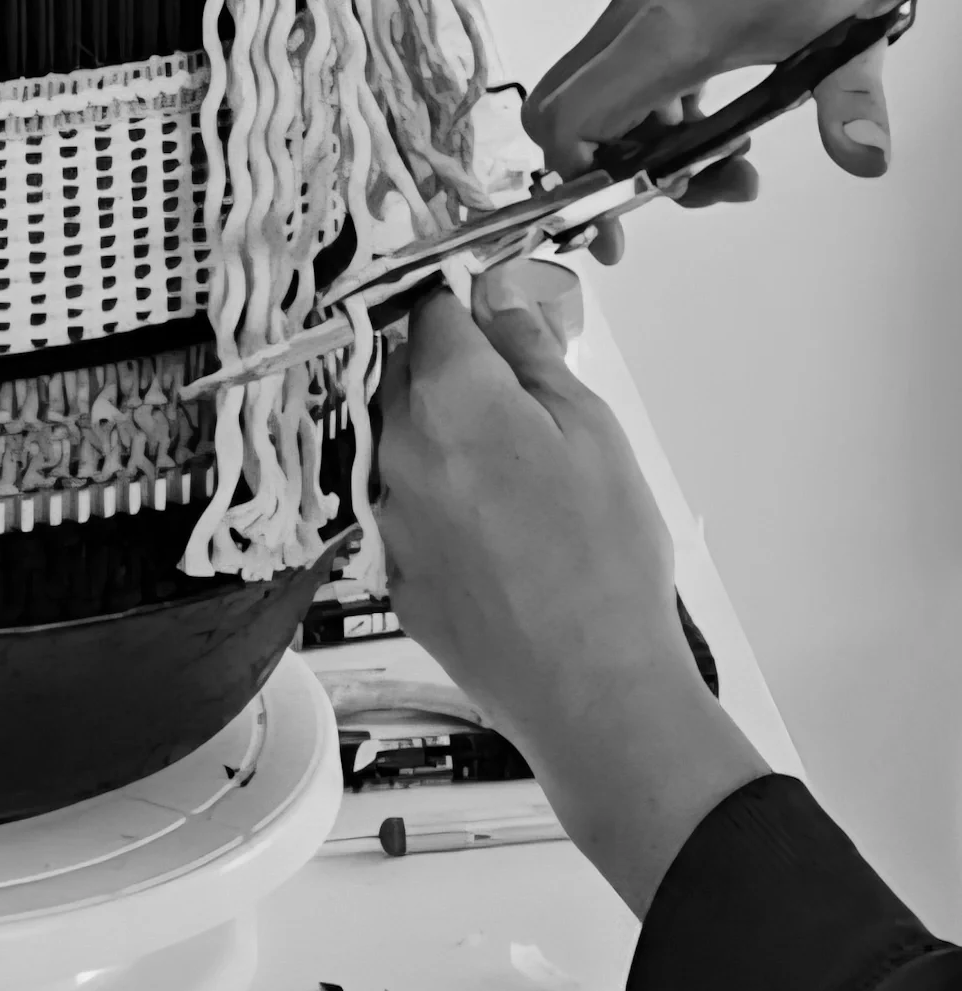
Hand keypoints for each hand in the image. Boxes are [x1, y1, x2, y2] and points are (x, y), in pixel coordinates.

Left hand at [375, 261, 767, 915]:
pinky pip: (406, 504)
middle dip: (451, 368)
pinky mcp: (391, 570)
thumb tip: (498, 302)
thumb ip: (532, 353)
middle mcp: (396, 445)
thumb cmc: (603, 553)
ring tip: (515, 473)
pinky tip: (494, 529)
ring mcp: (387, 511)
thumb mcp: (590, 427)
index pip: (431, 311)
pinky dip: (440, 498)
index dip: (464, 302)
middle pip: (406, 372)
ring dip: (443, 434)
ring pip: (402, 438)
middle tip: (519, 396)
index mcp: (446, 395)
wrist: (589, 687)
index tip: (492, 311)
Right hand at [523, 0, 920, 263]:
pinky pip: (626, 76)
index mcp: (665, 35)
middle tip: (669, 200)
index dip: (578, 183)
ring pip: (599, 98)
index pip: (572, 120)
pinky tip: (725, 126)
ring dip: (643, 148)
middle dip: (603, 174)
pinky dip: (655, 117)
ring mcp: (642, 13)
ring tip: (730, 168)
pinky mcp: (660, 8)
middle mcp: (636, 23)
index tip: (617, 225)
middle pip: (565, 114)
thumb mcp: (849, 31)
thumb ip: (851, 103)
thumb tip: (865, 157)